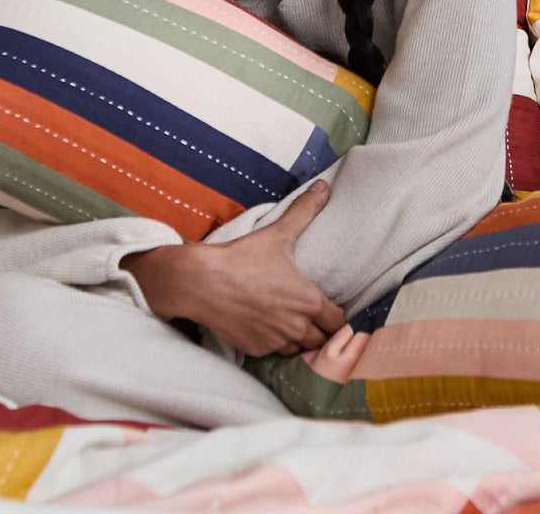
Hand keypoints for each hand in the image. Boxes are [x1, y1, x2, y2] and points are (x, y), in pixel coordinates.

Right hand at [120, 182, 347, 356]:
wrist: (199, 282)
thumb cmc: (242, 258)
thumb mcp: (278, 233)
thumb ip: (305, 211)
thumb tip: (324, 187)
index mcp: (309, 302)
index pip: (339, 322)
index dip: (336, 316)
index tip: (330, 309)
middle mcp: (296, 327)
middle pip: (322, 340)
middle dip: (320, 330)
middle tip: (312, 317)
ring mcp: (275, 341)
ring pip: (299, 350)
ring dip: (299, 340)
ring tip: (292, 323)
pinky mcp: (255, 349)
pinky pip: (274, 353)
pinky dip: (275, 343)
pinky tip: (268, 327)